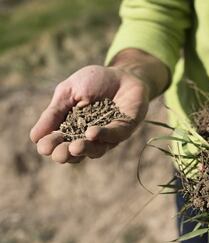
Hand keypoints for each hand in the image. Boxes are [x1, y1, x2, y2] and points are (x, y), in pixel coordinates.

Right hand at [30, 65, 149, 162]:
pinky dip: (102, 135)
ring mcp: (108, 136)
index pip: (58, 143)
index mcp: (71, 128)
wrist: (121, 72)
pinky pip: (114, 136)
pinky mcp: (125, 129)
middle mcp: (89, 137)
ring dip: (84, 149)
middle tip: (59, 153)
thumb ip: (53, 113)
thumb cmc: (93, 81)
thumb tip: (34, 138)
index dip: (50, 146)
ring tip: (74, 147)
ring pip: (95, 150)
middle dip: (66, 154)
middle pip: (75, 154)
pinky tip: (91, 133)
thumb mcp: (68, 92)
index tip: (44, 146)